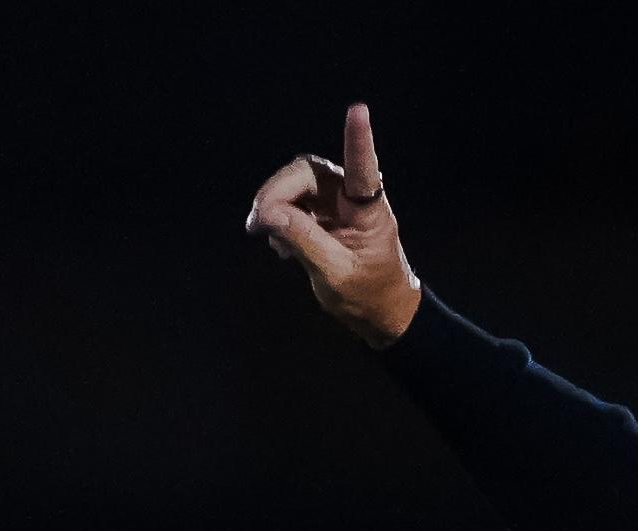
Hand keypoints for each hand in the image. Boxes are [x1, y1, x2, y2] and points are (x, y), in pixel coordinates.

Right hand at [245, 102, 422, 345]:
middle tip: (258, 222)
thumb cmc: (368, 294)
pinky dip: (277, 219)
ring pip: (294, 185)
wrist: (379, 312)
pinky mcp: (321, 214)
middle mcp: (351, 197)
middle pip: (307, 172)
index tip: (358, 111)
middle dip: (277, 192)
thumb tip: (269, 211)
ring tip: (263, 234)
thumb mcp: (335, 274)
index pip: (362, 169)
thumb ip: (303, 240)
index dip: (358, 140)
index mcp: (368, 209)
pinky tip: (279, 246)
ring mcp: (335, 203)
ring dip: (273, 205)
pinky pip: (290, 203)